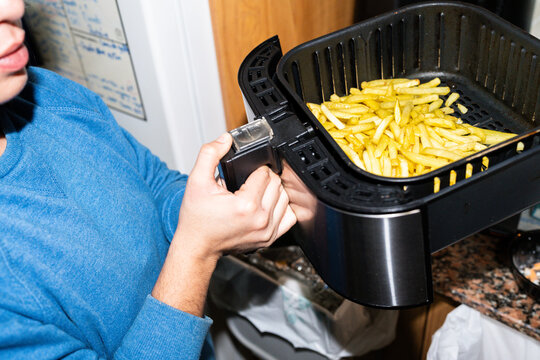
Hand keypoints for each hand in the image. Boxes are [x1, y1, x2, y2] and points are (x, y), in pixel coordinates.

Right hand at [152, 133, 295, 315]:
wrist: (197, 245)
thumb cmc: (196, 219)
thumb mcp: (196, 181)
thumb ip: (210, 155)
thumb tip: (225, 139)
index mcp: (246, 206)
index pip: (266, 173)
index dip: (255, 168)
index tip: (245, 174)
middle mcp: (261, 220)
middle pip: (277, 184)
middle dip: (264, 179)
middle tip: (248, 182)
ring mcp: (267, 232)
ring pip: (285, 199)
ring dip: (273, 192)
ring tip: (256, 193)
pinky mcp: (270, 239)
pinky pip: (289, 217)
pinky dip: (281, 208)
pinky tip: (267, 205)